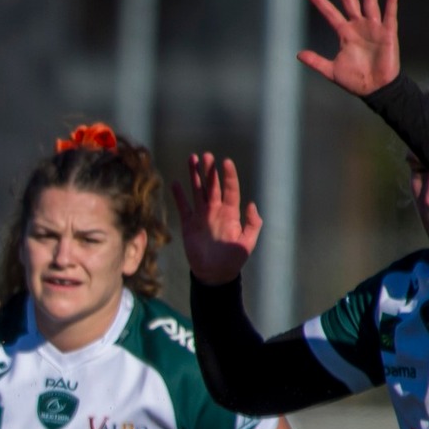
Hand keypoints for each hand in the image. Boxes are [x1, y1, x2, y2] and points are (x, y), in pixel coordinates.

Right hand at [171, 154, 261, 286]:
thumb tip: (251, 204)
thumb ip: (252, 223)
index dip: (228, 176)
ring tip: (192, 159)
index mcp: (231, 213)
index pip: (230, 189)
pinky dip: (179, 196)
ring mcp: (201, 217)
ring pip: (197, 192)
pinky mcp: (189, 225)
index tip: (226, 161)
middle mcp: (215, 211)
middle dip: (209, 170)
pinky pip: (183, 207)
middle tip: (206, 154)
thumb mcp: (248, 242)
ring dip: (194, 176)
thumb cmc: (234, 259)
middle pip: (211, 186)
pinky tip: (175, 183)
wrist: (215, 274)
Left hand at [300, 0, 398, 97]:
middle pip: (348, 0)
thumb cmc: (354, 79)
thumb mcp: (330, 70)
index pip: (329, 12)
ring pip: (369, 1)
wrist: (374, 88)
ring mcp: (373, 27)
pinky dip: (391, 1)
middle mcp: (358, 26)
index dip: (319, 1)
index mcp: (344, 33)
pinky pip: (390, 13)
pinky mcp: (387, 32)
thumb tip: (298, 54)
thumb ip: (315, 61)